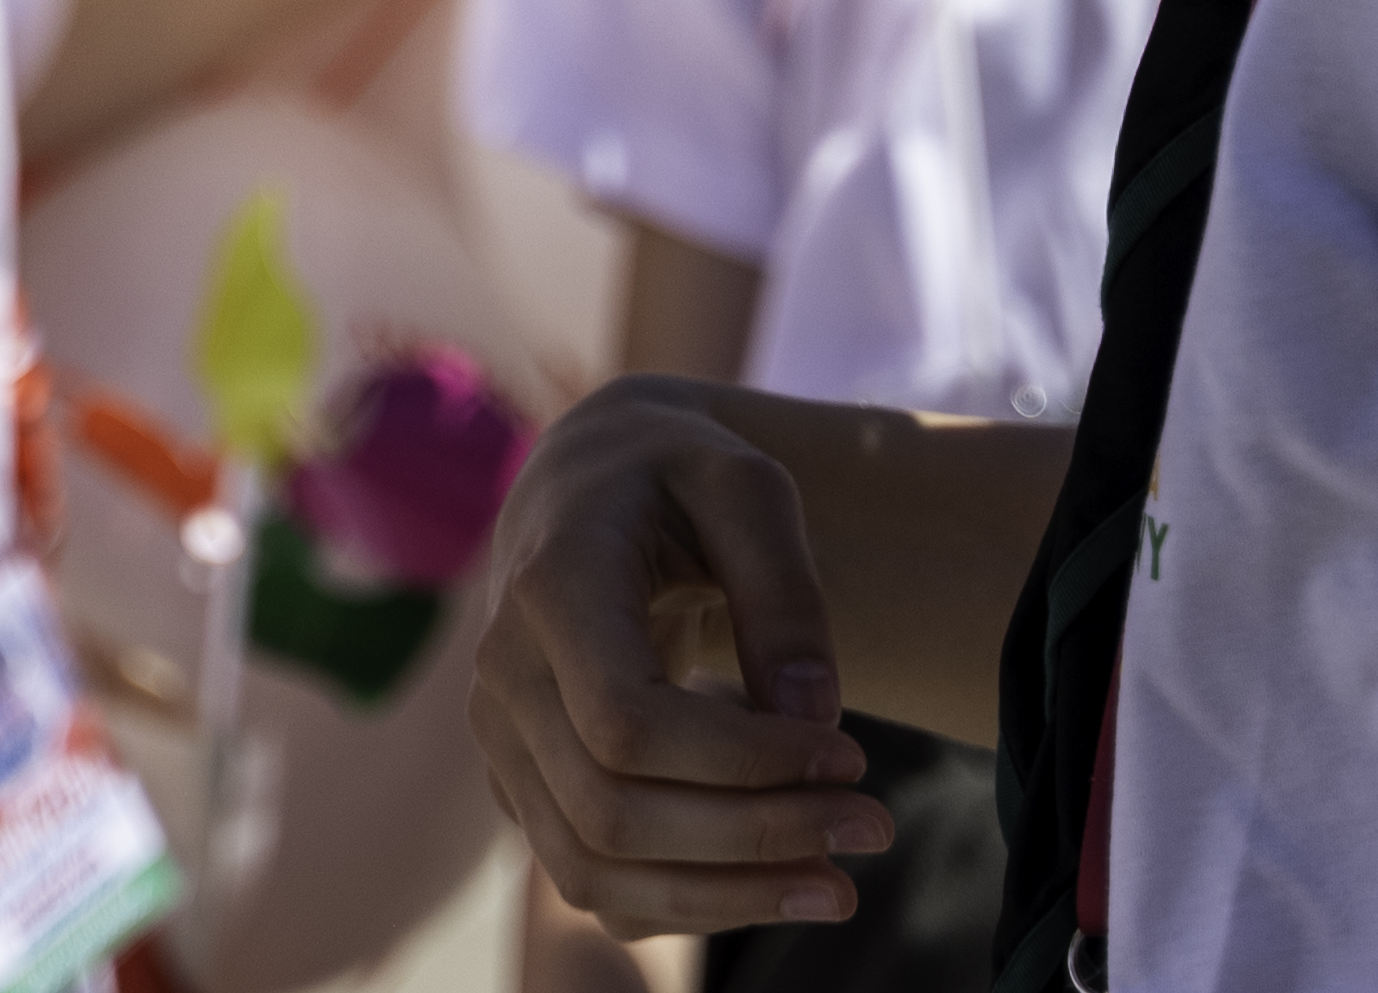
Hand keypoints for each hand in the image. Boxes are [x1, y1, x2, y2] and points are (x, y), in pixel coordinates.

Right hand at [468, 378, 890, 938]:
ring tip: (836, 886)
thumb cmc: (676, 476)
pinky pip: (594, 879)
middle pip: (612, 811)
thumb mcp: (746, 486)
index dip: (743, 762)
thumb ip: (783, 588)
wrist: (586, 488)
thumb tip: (813, 715)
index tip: (851, 756)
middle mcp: (503, 673)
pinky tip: (774, 874)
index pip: (627, 722)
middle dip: (754, 838)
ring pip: (594, 869)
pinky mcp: (523, 784)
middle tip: (874, 827)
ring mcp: (502, 739)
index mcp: (551, 586)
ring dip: (724, 895)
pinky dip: (688, 901)